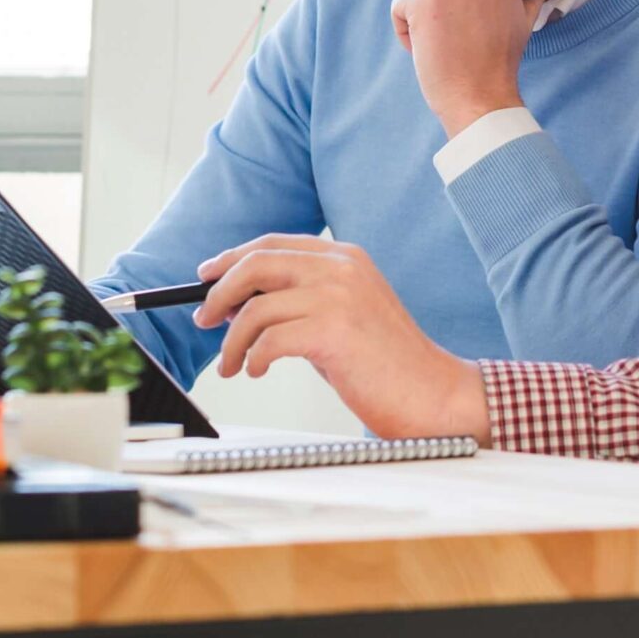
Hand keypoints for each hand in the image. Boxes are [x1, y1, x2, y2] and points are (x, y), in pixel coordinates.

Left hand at [194, 235, 489, 441]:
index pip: (273, 244)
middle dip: (220, 293)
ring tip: (234, 364)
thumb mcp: (344, 315)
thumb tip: (241, 306)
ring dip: (233, 340)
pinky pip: (269, 338)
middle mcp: (342, 267)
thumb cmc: (388, 364)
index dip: (231, 260)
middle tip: (205, 320)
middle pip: (257, 263)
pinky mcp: (335, 330)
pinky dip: (253, 358)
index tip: (206, 278)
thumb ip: (302, 301)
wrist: (433, 393)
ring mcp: (339, 296)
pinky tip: (258, 371)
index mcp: (346, 257)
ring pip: (256, 307)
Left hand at [389, 0, 531, 136]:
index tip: (448, 5)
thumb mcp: (522, 21)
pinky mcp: (427, 1)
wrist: (482, 99)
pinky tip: (423, 48)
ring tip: (434, 41)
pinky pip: (399, 3)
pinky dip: (403, 28)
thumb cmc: (496, 66)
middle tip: (440, 26)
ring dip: (413, 13)